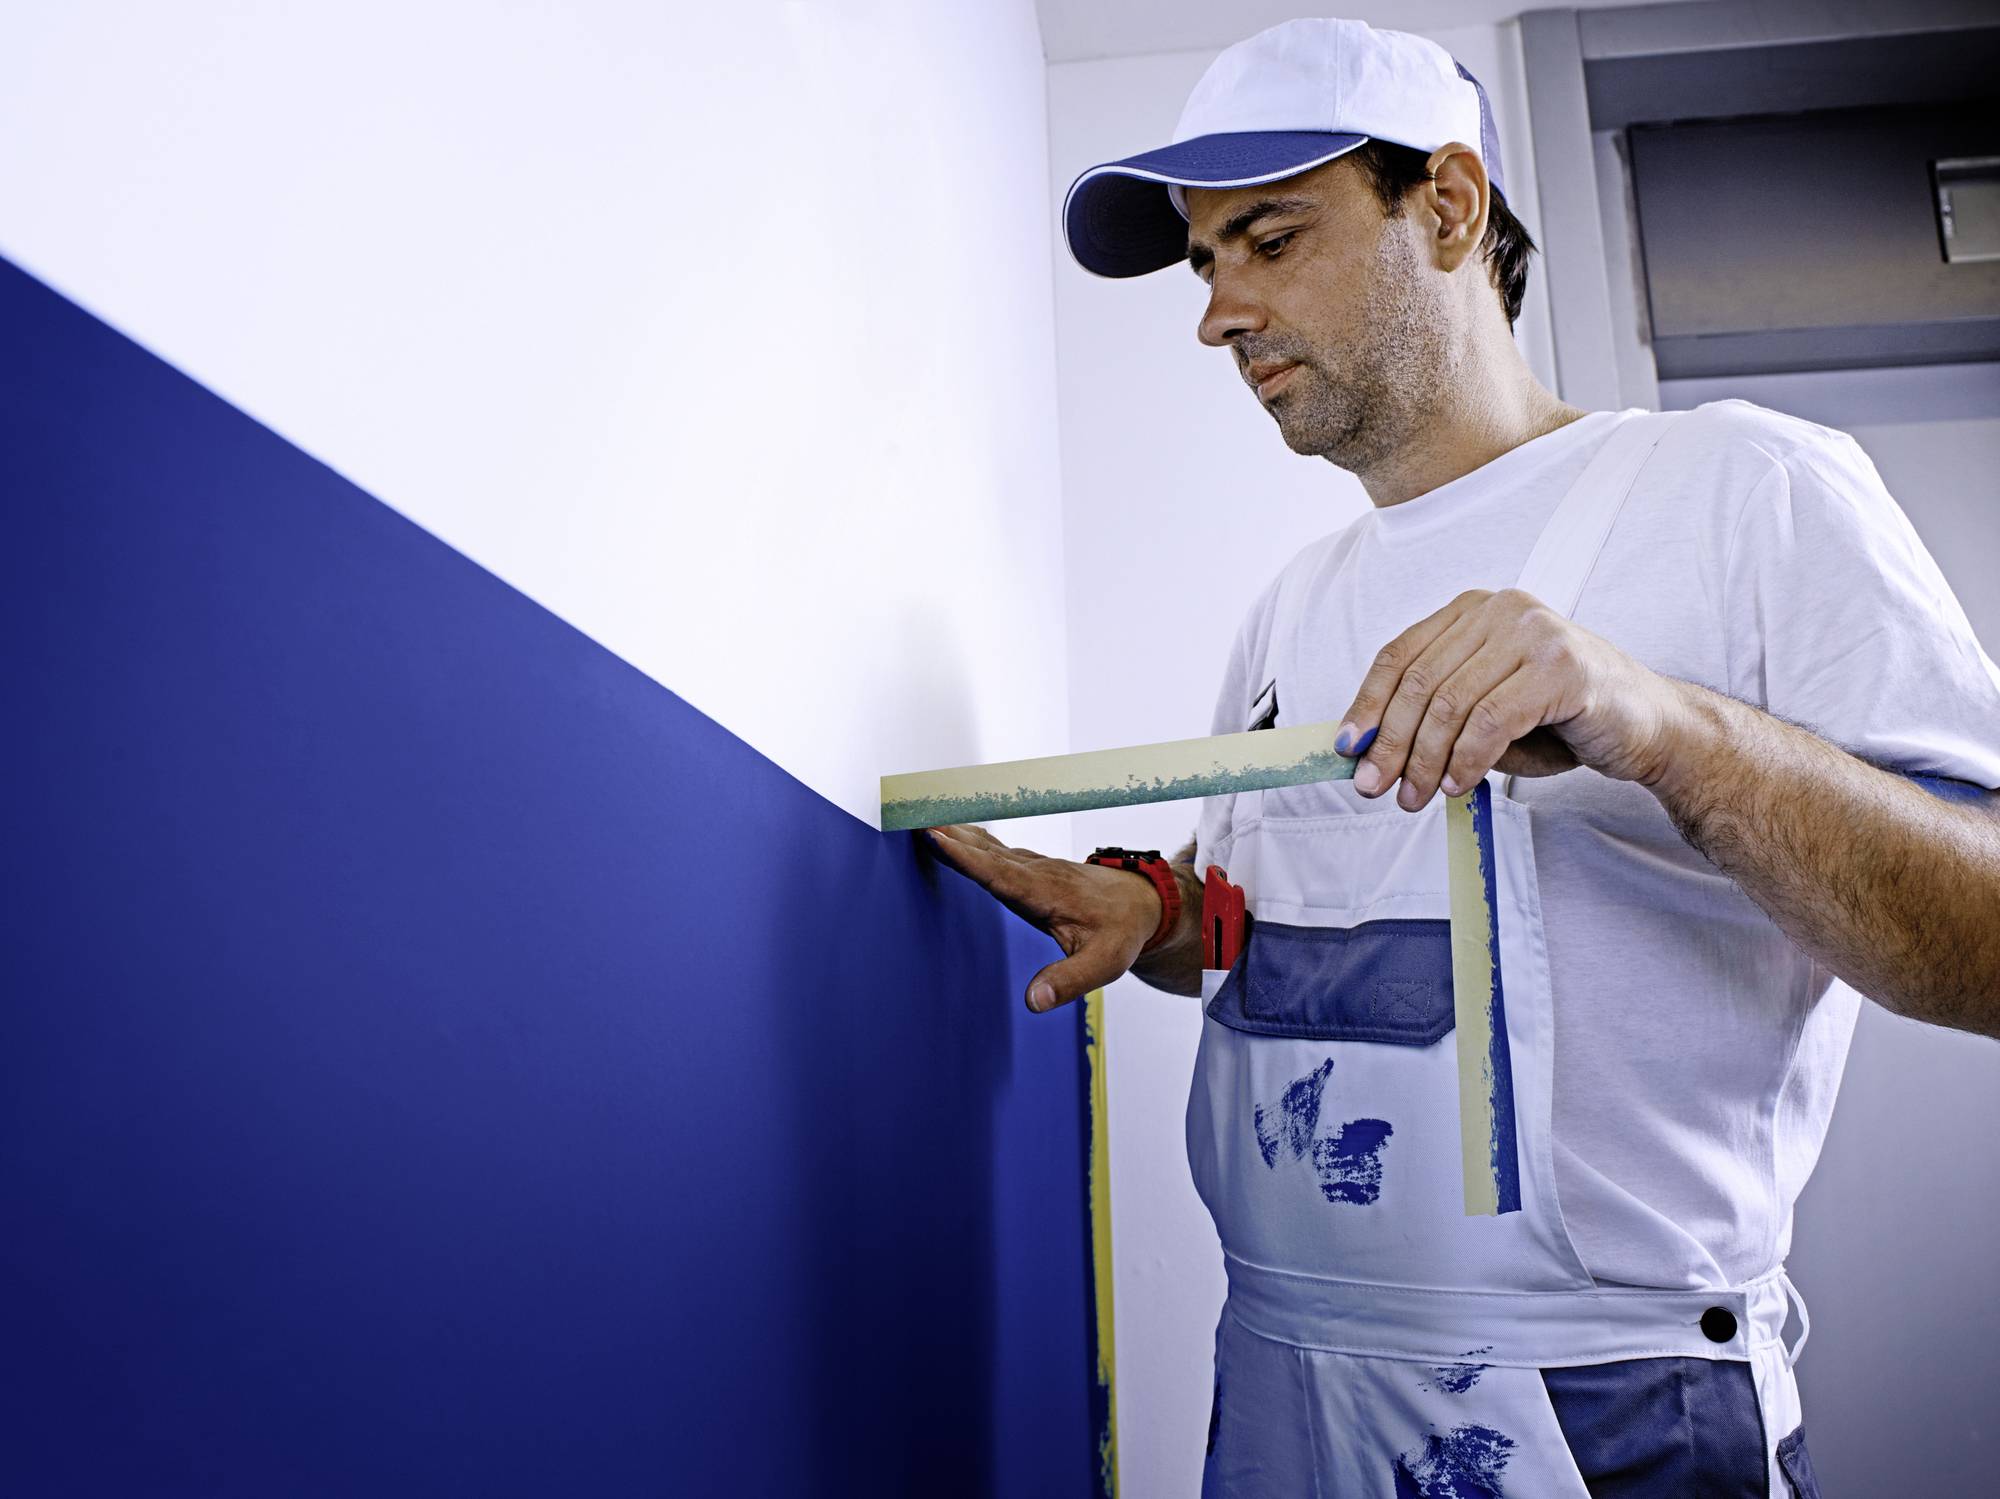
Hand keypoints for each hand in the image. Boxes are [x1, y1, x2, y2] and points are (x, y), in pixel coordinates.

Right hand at [923, 824, 1164, 1011]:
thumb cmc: (1123, 932)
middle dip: (949, 836)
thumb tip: (1032, 1001)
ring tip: (921, 820)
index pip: (998, 873)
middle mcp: (1036, 873)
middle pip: (985, 852)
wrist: (1144, 903)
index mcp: (1046, 893)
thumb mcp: (1105, 964)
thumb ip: (1069, 980)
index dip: (965, 857)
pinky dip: (970, 839)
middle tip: (911, 818)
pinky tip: (955, 833)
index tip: (934, 838)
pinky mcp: (1032, 868)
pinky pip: (995, 850)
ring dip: (955, 833)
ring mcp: (1033, 867)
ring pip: (989, 847)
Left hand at [1335, 588, 1687, 810]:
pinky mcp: (1563, 667)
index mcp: (1473, 610)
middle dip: (1391, 743)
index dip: (1366, 704)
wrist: (1646, 726)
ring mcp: (1535, 633)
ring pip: (1452, 704)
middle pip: (1421, 681)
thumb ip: (1433, 717)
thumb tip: (1366, 751)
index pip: (1400, 655)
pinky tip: (1458, 784)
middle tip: (1376, 787)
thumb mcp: (1483, 711)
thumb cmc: (1560, 719)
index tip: (1346, 748)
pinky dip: (1467, 759)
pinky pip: (1492, 720)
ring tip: (1416, 796)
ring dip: (1425, 760)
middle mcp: (1501, 609)